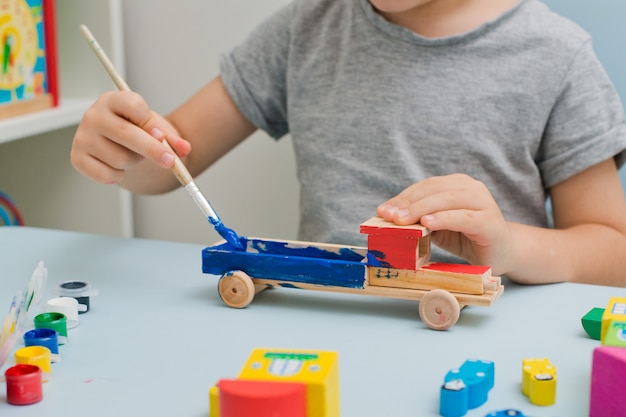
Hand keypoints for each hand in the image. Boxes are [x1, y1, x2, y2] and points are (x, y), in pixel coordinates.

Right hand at [70, 91, 189, 184]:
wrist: (119, 143)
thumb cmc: (138, 131)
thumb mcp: (157, 129)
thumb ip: (173, 139)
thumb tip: (184, 149)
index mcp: (112, 100)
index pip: (132, 106)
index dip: (149, 123)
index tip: (161, 136)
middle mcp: (93, 115)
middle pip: (126, 134)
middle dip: (152, 150)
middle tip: (169, 161)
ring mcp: (82, 137)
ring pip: (120, 158)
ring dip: (135, 162)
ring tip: (134, 156)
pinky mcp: (77, 158)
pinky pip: (107, 174)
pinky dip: (120, 175)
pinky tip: (119, 167)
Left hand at [377, 174, 512, 273]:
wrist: (502, 253)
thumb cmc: (466, 238)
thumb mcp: (437, 227)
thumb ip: (419, 220)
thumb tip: (389, 219)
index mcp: (456, 184)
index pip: (424, 186)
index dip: (402, 197)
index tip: (382, 210)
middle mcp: (470, 188)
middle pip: (433, 190)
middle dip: (408, 203)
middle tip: (389, 216)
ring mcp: (482, 202)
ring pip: (446, 200)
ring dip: (421, 209)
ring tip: (402, 220)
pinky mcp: (489, 221)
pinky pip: (463, 217)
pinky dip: (444, 219)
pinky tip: (427, 223)